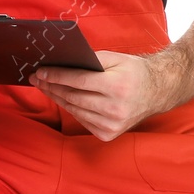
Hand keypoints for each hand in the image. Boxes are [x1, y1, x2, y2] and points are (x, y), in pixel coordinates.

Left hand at [28, 49, 179, 141]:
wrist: (157, 92)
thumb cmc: (133, 72)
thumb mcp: (115, 59)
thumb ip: (89, 60)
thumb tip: (61, 62)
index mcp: (117, 87)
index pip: (78, 82)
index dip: (56, 77)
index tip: (40, 72)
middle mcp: (115, 109)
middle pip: (73, 97)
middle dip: (51, 87)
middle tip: (36, 79)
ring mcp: (112, 124)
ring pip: (74, 110)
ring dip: (57, 98)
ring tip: (45, 87)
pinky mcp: (108, 134)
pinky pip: (81, 120)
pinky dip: (71, 109)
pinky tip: (63, 99)